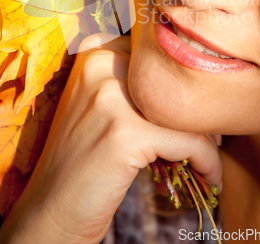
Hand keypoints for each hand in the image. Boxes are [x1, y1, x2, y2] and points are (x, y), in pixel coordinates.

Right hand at [0, 34, 221, 243]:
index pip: (159, 55)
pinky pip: (190, 142)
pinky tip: (208, 177)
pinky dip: (207, 161)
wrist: (51, 208)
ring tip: (205, 158)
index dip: (180, 84)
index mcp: (93, 51)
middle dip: (197, 111)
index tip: (193, 114)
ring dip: (206, 138)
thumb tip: (194, 77)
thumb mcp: (100, 101)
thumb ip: (133, 78)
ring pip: (186, 110)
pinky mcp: (124, 132)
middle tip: (208, 138)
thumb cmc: (84, 155)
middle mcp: (99, 64)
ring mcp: (109, 96)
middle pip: (174, 80)